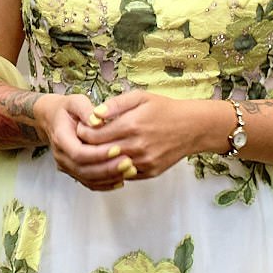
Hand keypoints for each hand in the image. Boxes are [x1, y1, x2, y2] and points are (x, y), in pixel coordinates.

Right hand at [37, 92, 131, 190]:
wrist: (52, 119)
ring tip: (129, 170)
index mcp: (60, 138)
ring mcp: (67, 167)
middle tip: (128, 162)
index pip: (78, 153)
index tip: (117, 149)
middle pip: (84, 170)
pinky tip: (121, 179)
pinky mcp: (74, 172)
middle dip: (107, 168)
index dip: (98, 154)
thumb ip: (86, 110)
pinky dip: (106, 184)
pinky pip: (90, 183)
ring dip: (109, 177)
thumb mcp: (75, 102)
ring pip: (88, 179)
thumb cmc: (66, 110)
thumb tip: (97, 120)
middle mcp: (61, 156)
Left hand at [83, 89, 218, 181]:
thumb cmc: (164, 109)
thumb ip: (115, 104)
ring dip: (100, 161)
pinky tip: (111, 161)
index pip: (95, 135)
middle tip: (81, 142)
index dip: (83, 132)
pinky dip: (115, 169)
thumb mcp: (140, 97)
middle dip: (87, 148)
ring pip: (111, 166)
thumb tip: (94, 114)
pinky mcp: (150, 172)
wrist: (192, 127)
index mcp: (131, 125)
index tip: (80, 129)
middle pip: (100, 153)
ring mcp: (144, 161)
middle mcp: (136, 146)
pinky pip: (126, 175)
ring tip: (94, 152)